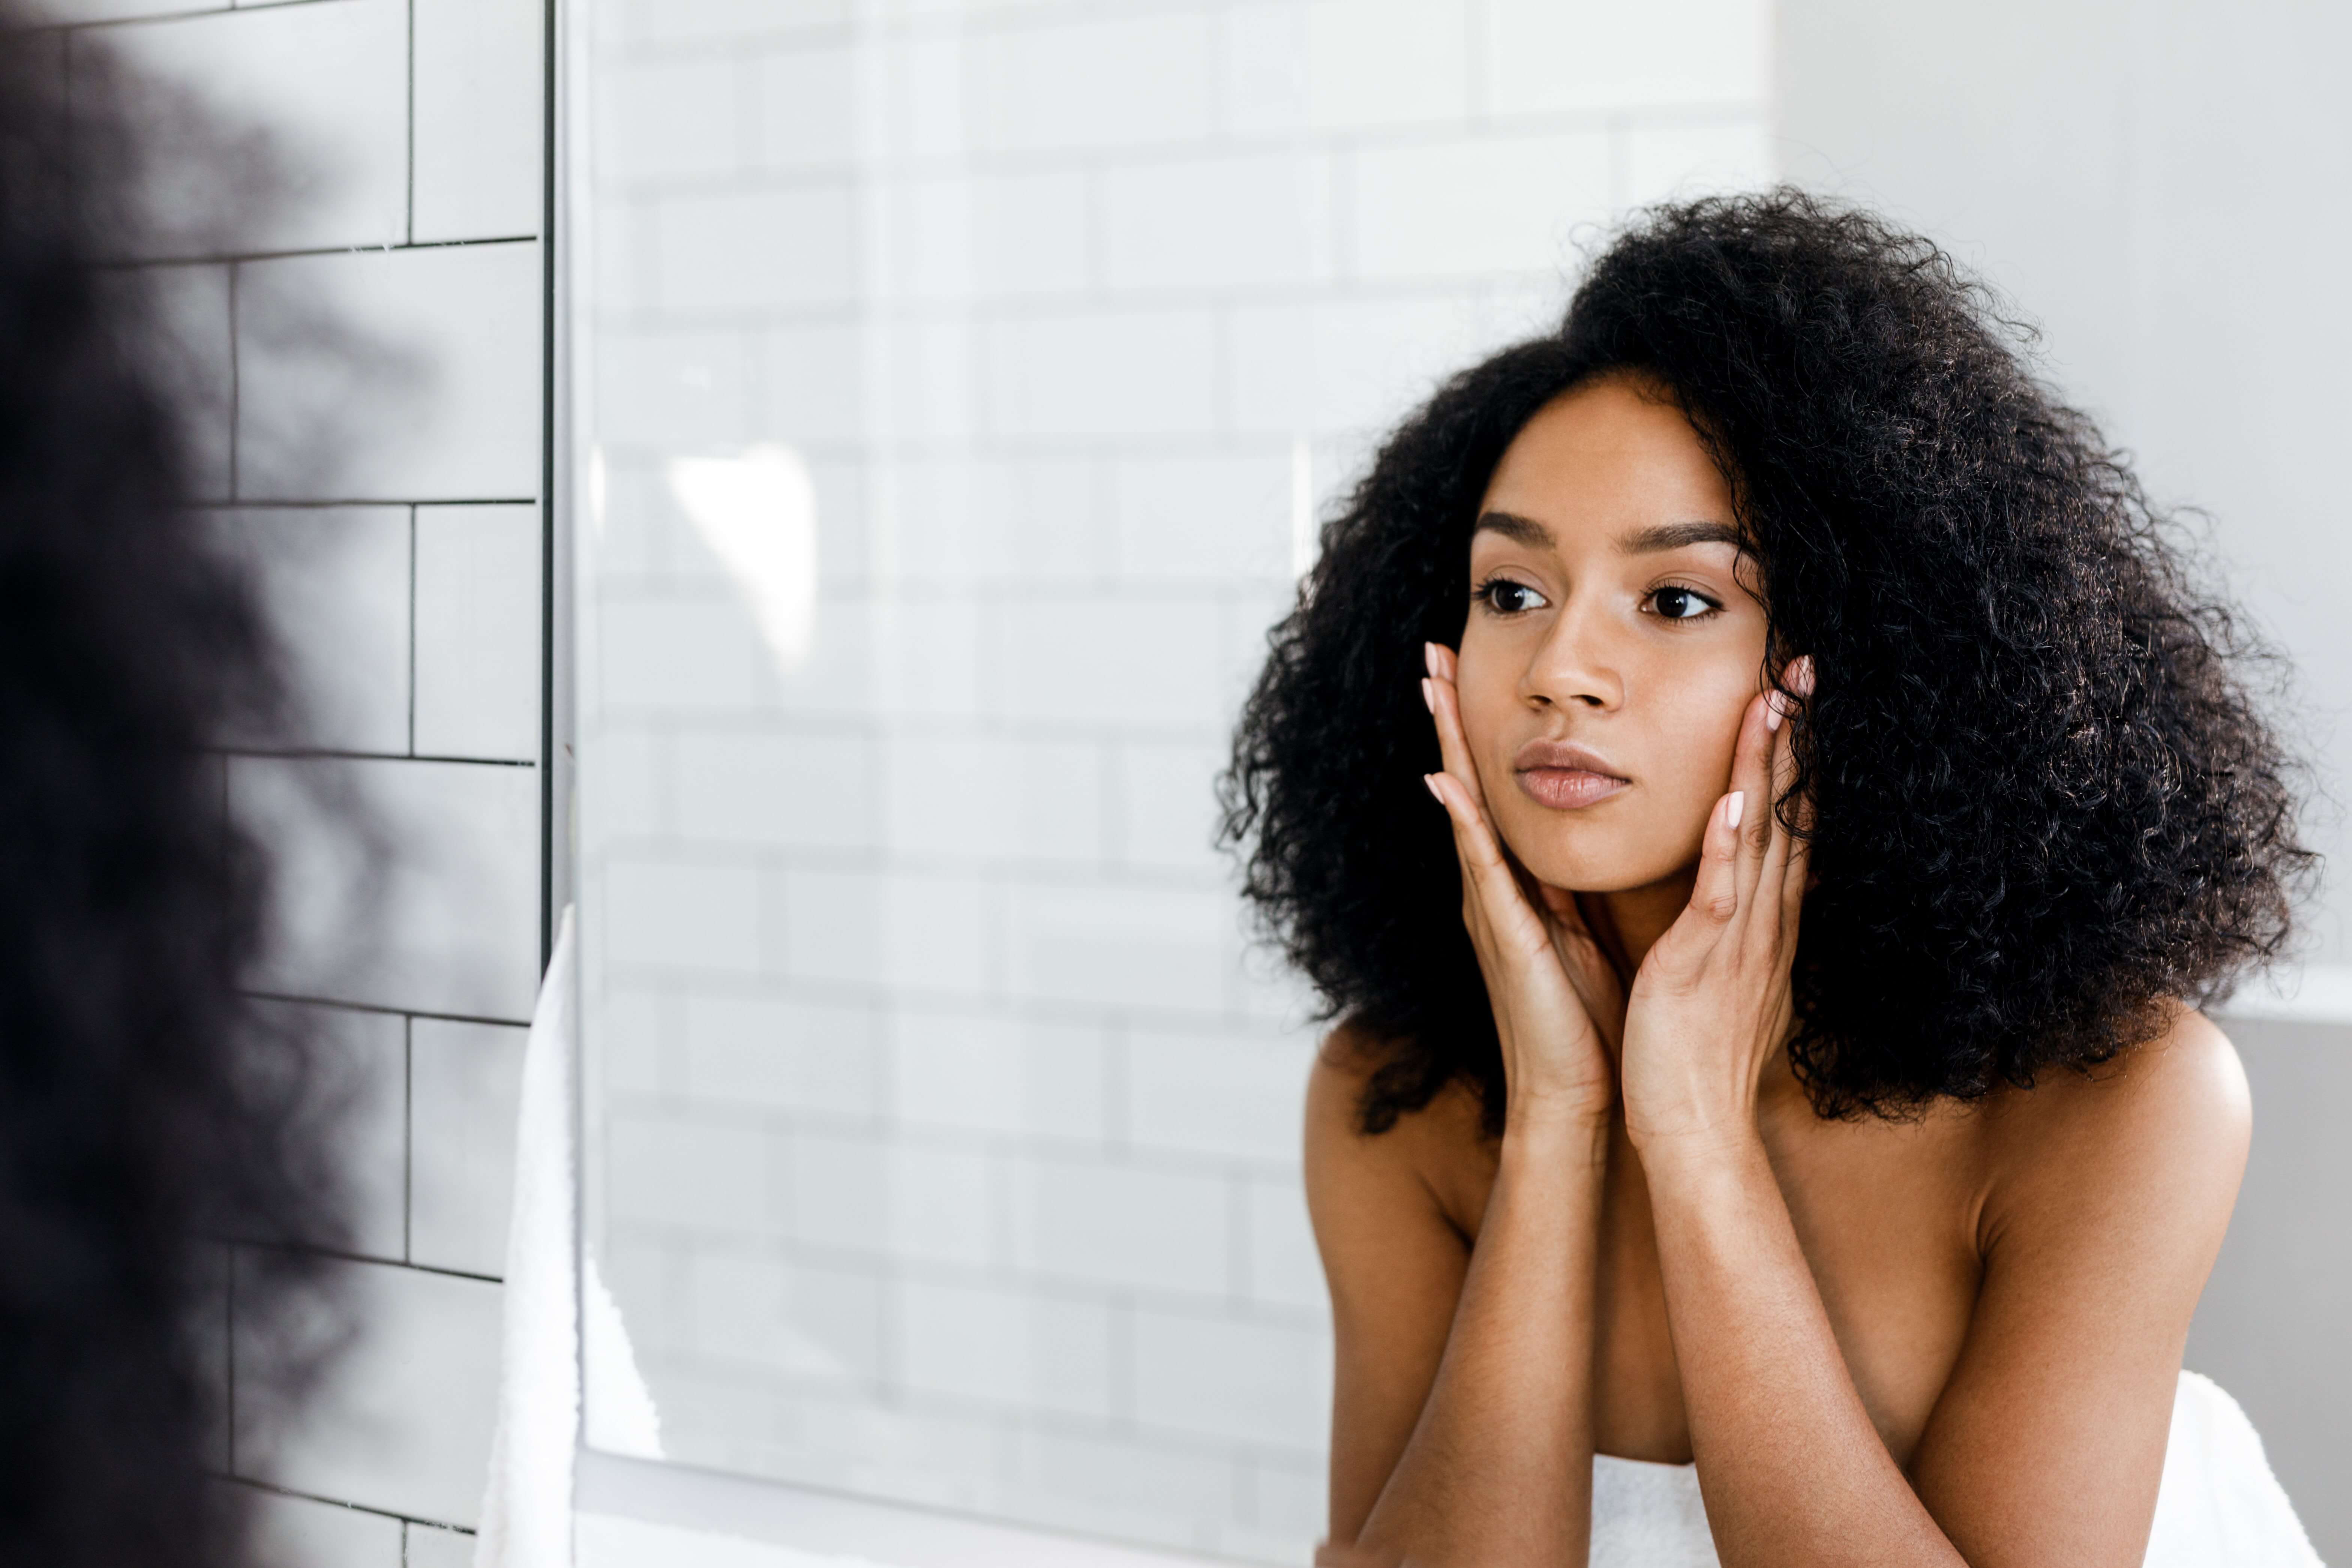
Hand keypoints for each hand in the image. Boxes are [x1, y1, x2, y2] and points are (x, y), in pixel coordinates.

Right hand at [1421, 642, 1622, 1131]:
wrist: (1573, 1096)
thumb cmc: (1586, 1021)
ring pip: (1465, 811)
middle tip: (1430, 652)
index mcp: (1516, 886)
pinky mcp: (1505, 936)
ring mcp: (1490, 910)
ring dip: (1447, 748)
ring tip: (1430, 688)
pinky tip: (1444, 783)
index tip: (1465, 670)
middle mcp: (1492, 889)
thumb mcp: (1583, 933)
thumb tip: (1583, 839)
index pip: (1492, 793)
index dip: (1477, 732)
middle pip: (1465, 786)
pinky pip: (1481, 868)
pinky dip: (1462, 824)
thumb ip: (1572, 888)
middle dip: (1448, 719)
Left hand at [1620, 658, 1813, 1160]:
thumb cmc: (1694, 1055)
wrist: (1692, 1129)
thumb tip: (1733, 888)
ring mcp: (1737, 940)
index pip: (1784, 823)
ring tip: (1776, 701)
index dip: (1794, 758)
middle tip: (1803, 668)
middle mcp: (1761, 922)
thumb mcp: (1719, 974)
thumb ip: (1726, 925)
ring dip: (1766, 768)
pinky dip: (1729, 847)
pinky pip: (1720, 895)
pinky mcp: (1702, 964)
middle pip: (1784, 813)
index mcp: (1759, 922)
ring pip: (1759, 837)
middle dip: (1794, 739)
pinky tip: (1734, 799)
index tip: (1796, 696)